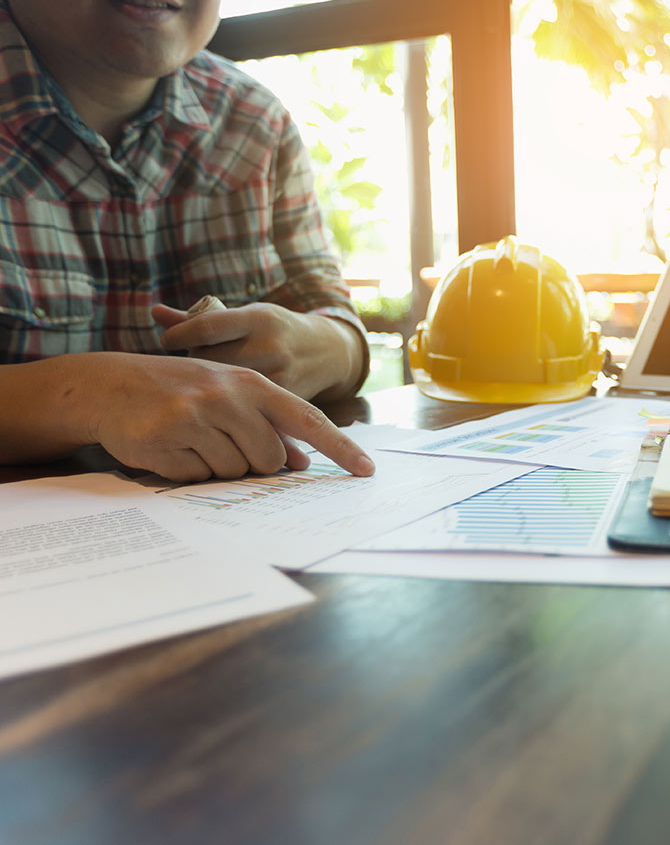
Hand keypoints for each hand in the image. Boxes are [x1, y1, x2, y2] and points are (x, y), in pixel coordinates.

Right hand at [73, 353, 374, 482]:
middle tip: (222, 442)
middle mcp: (228, 397)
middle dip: (253, 463)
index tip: (366, 471)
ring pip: (234, 472)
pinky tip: (171, 446)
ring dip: (217, 467)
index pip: (309, 420)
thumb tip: (299, 463)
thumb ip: (266, 424)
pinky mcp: (166, 439)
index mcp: (252, 384)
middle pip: (269, 458)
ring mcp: (196, 417)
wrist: (110, 384)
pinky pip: (196, 478)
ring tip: (193, 440)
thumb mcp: (228, 395)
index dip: (339, 448)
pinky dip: (187, 471)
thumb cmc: (180, 391)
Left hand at [152, 302, 361, 401]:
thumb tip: (154, 311)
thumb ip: (201, 318)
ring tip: (204, 385)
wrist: (328, 351)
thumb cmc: (276, 330)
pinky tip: (223, 404)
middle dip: (192, 365)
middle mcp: (270, 345)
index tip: (167, 341)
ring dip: (208, 390)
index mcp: (258, 319)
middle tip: (187, 366)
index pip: (206, 326)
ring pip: (226, 389)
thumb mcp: (247, 316)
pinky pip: (246, 408)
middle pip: (210, 361)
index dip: (179, 335)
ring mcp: (280, 374)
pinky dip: (230, 408)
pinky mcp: (286, 399)